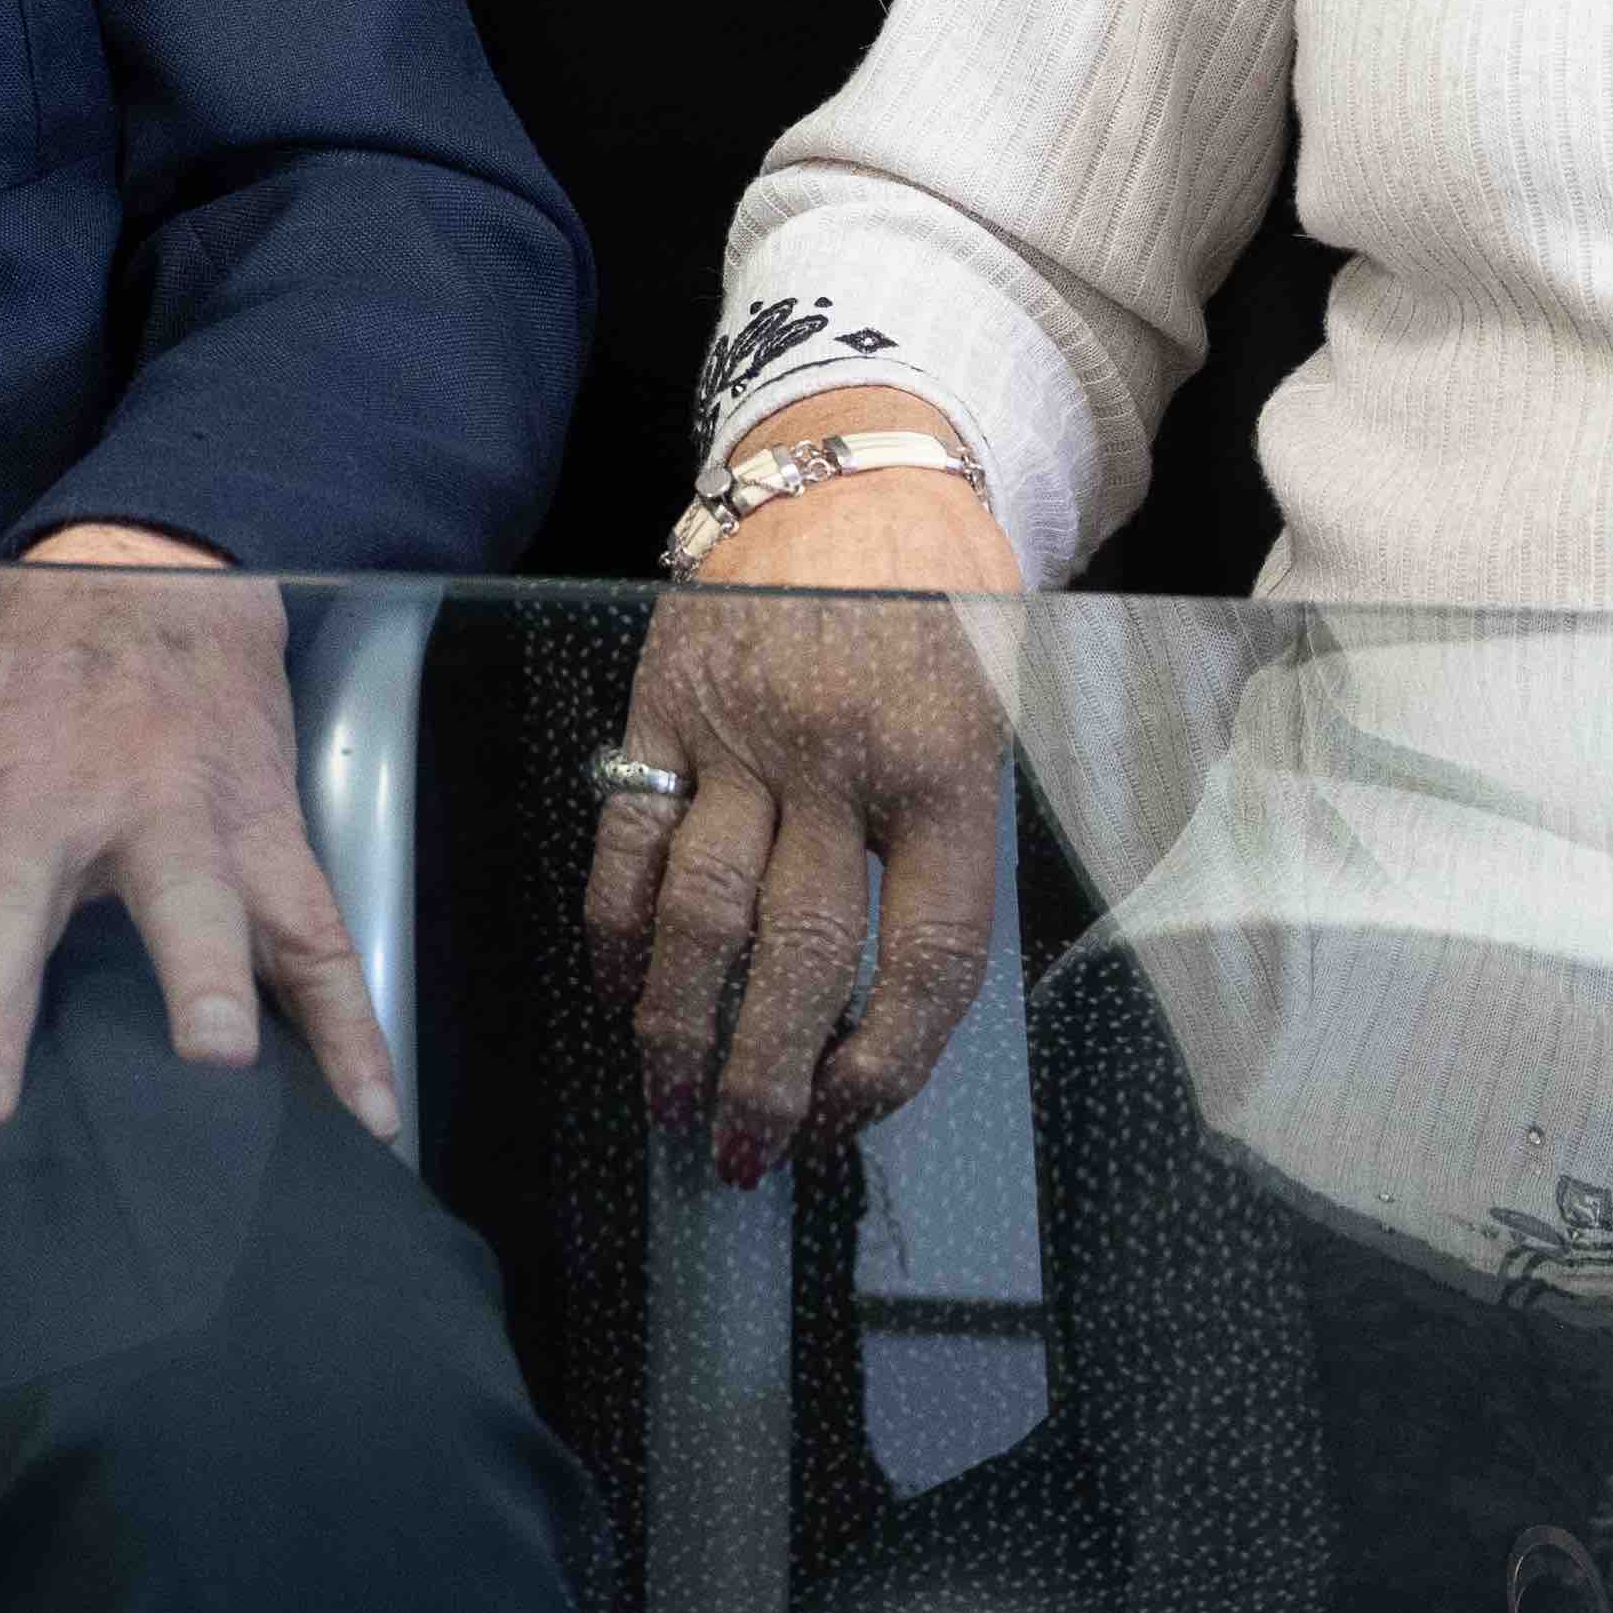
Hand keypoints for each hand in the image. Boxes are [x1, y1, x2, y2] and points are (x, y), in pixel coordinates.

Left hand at [0, 530, 382, 1202]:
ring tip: (213, 1065)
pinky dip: (348, 1020)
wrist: (142, 552)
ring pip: (188, 893)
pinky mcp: (264, 817)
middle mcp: (45, 790)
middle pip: (4, 904)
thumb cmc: (7, 670)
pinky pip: (313, 927)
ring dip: (201, 974)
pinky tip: (366, 1112)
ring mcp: (169, 801)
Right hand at [587, 438, 1021, 1190]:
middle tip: (741, 1155)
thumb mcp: (995, 712)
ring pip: (698, 910)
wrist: (856, 457)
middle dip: (764, 1074)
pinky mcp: (663, 699)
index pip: (923, 955)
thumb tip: (893, 996)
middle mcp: (841, 758)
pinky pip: (628, 836)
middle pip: (798, 954)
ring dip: (678, 1024)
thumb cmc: (945, 599)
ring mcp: (740, 728)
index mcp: (947, 770)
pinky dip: (617, 927)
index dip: (887, 1061)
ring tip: (669, 1102)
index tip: (847, 1117)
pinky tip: (619, 990)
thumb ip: (949, 839)